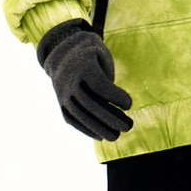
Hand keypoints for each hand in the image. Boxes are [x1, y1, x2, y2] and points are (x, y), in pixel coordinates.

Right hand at [38, 18, 132, 141]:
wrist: (63, 54)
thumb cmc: (92, 56)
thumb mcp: (102, 58)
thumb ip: (109, 78)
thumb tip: (118, 105)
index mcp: (82, 65)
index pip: (99, 84)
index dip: (114, 96)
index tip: (130, 105)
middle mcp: (70, 81)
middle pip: (90, 103)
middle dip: (109, 117)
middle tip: (128, 127)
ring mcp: (63, 94)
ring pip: (80, 114)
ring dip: (98, 128)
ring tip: (116, 136)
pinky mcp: (61, 104)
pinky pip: (72, 119)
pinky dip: (85, 129)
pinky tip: (100, 136)